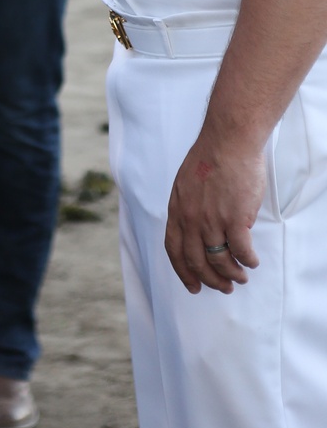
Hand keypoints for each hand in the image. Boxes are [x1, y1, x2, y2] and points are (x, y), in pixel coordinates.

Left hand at [165, 132, 263, 293]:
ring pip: (219, 261)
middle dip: (210, 280)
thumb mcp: (185, 183)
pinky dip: (247, 261)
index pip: (174, 249)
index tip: (194, 286)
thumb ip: (188, 207)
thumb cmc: (210, 157)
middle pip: (196, 261)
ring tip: (241, 277)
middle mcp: (191, 218)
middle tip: (223, 287)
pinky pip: (241, 251)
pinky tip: (252, 261)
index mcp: (177, 209)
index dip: (183, 271)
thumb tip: (196, 229)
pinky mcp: (234, 218)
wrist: (228, 141)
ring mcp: (212, 220)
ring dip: (231, 274)